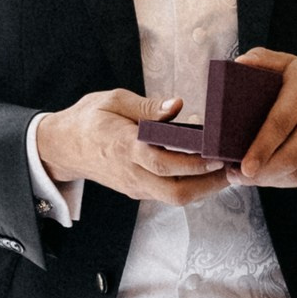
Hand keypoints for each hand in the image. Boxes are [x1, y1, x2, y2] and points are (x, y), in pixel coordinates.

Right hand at [37, 87, 232, 204]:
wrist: (62, 147)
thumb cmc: (88, 118)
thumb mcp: (112, 100)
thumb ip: (146, 106)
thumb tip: (177, 105)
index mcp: (124, 146)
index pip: (162, 162)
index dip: (192, 163)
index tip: (217, 155)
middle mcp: (131, 172)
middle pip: (175, 192)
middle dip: (208, 184)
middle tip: (233, 168)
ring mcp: (134, 185)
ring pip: (174, 198)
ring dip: (204, 188)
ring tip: (228, 171)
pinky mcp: (137, 190)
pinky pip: (168, 193)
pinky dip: (191, 186)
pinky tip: (208, 172)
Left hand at [233, 49, 296, 188]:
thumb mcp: (287, 62)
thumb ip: (262, 59)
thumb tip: (239, 64)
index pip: (281, 125)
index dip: (262, 148)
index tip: (245, 166)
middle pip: (290, 156)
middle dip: (261, 172)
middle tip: (236, 175)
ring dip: (270, 180)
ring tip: (248, 178)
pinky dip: (285, 182)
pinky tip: (269, 177)